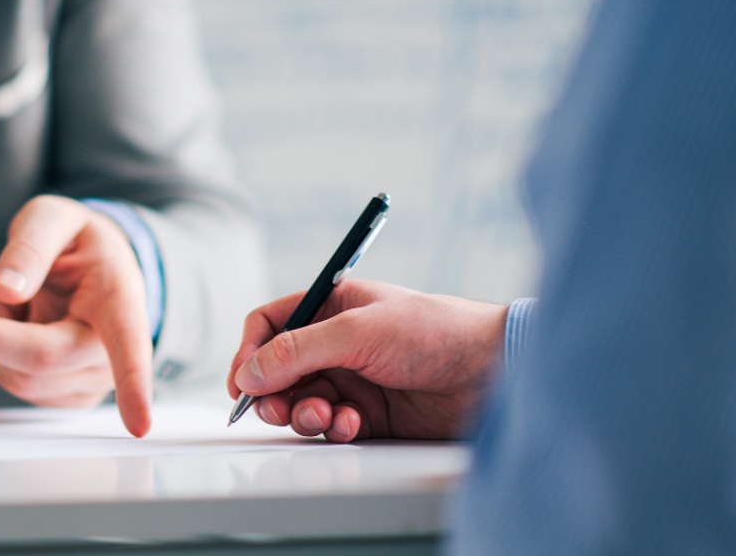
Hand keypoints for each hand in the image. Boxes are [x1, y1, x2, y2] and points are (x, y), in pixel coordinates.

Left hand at [0, 196, 153, 436]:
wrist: (92, 266)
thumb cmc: (77, 242)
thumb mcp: (53, 217)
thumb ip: (30, 246)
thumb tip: (5, 291)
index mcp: (120, 300)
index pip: (128, 345)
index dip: (134, 387)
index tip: (139, 425)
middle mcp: (114, 349)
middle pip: (39, 359)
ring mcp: (94, 380)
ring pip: (18, 377)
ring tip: (11, 300)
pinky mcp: (70, 396)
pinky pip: (16, 385)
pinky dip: (0, 354)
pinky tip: (18, 324)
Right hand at [227, 280, 505, 441]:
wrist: (491, 371)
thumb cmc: (435, 331)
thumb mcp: (358, 332)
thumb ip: (298, 351)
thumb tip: (249, 373)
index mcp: (331, 306)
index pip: (270, 325)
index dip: (250, 351)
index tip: (243, 381)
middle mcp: (336, 343)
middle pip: (278, 371)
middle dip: (274, 393)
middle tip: (279, 409)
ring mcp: (352, 379)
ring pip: (300, 402)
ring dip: (304, 413)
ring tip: (325, 416)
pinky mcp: (368, 414)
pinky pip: (329, 426)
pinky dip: (333, 428)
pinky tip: (354, 424)